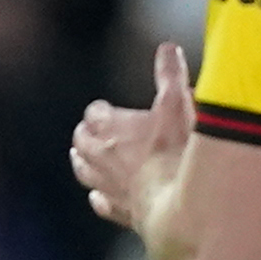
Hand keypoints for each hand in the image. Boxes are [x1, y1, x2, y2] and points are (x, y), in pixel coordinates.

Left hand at [69, 41, 195, 234]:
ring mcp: (107, 186)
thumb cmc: (176, 151)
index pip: (95, 113)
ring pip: (83, 171)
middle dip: (86, 134)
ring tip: (82, 157)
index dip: (101, 110)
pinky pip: (100, 203)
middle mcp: (100, 157)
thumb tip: (167, 48)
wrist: (178, 205)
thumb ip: (170, 75)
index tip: (107, 109)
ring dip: (83, 162)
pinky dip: (98, 196)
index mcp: (109, 128)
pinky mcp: (119, 211)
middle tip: (91, 131)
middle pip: (82, 141)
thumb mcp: (177, 104)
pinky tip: (100, 196)